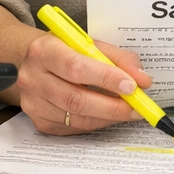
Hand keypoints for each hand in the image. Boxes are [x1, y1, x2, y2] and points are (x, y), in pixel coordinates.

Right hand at [16, 32, 154, 134]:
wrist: (37, 62)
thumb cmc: (66, 51)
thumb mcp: (89, 44)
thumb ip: (118, 58)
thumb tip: (141, 79)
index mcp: (44, 51)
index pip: (76, 67)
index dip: (106, 79)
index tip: (131, 86)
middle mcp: (32, 78)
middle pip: (76, 98)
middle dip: (112, 105)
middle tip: (137, 106)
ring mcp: (33, 103)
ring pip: (77, 118)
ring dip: (108, 116)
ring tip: (127, 110)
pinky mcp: (39, 122)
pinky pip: (74, 128)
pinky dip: (96, 123)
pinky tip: (107, 114)